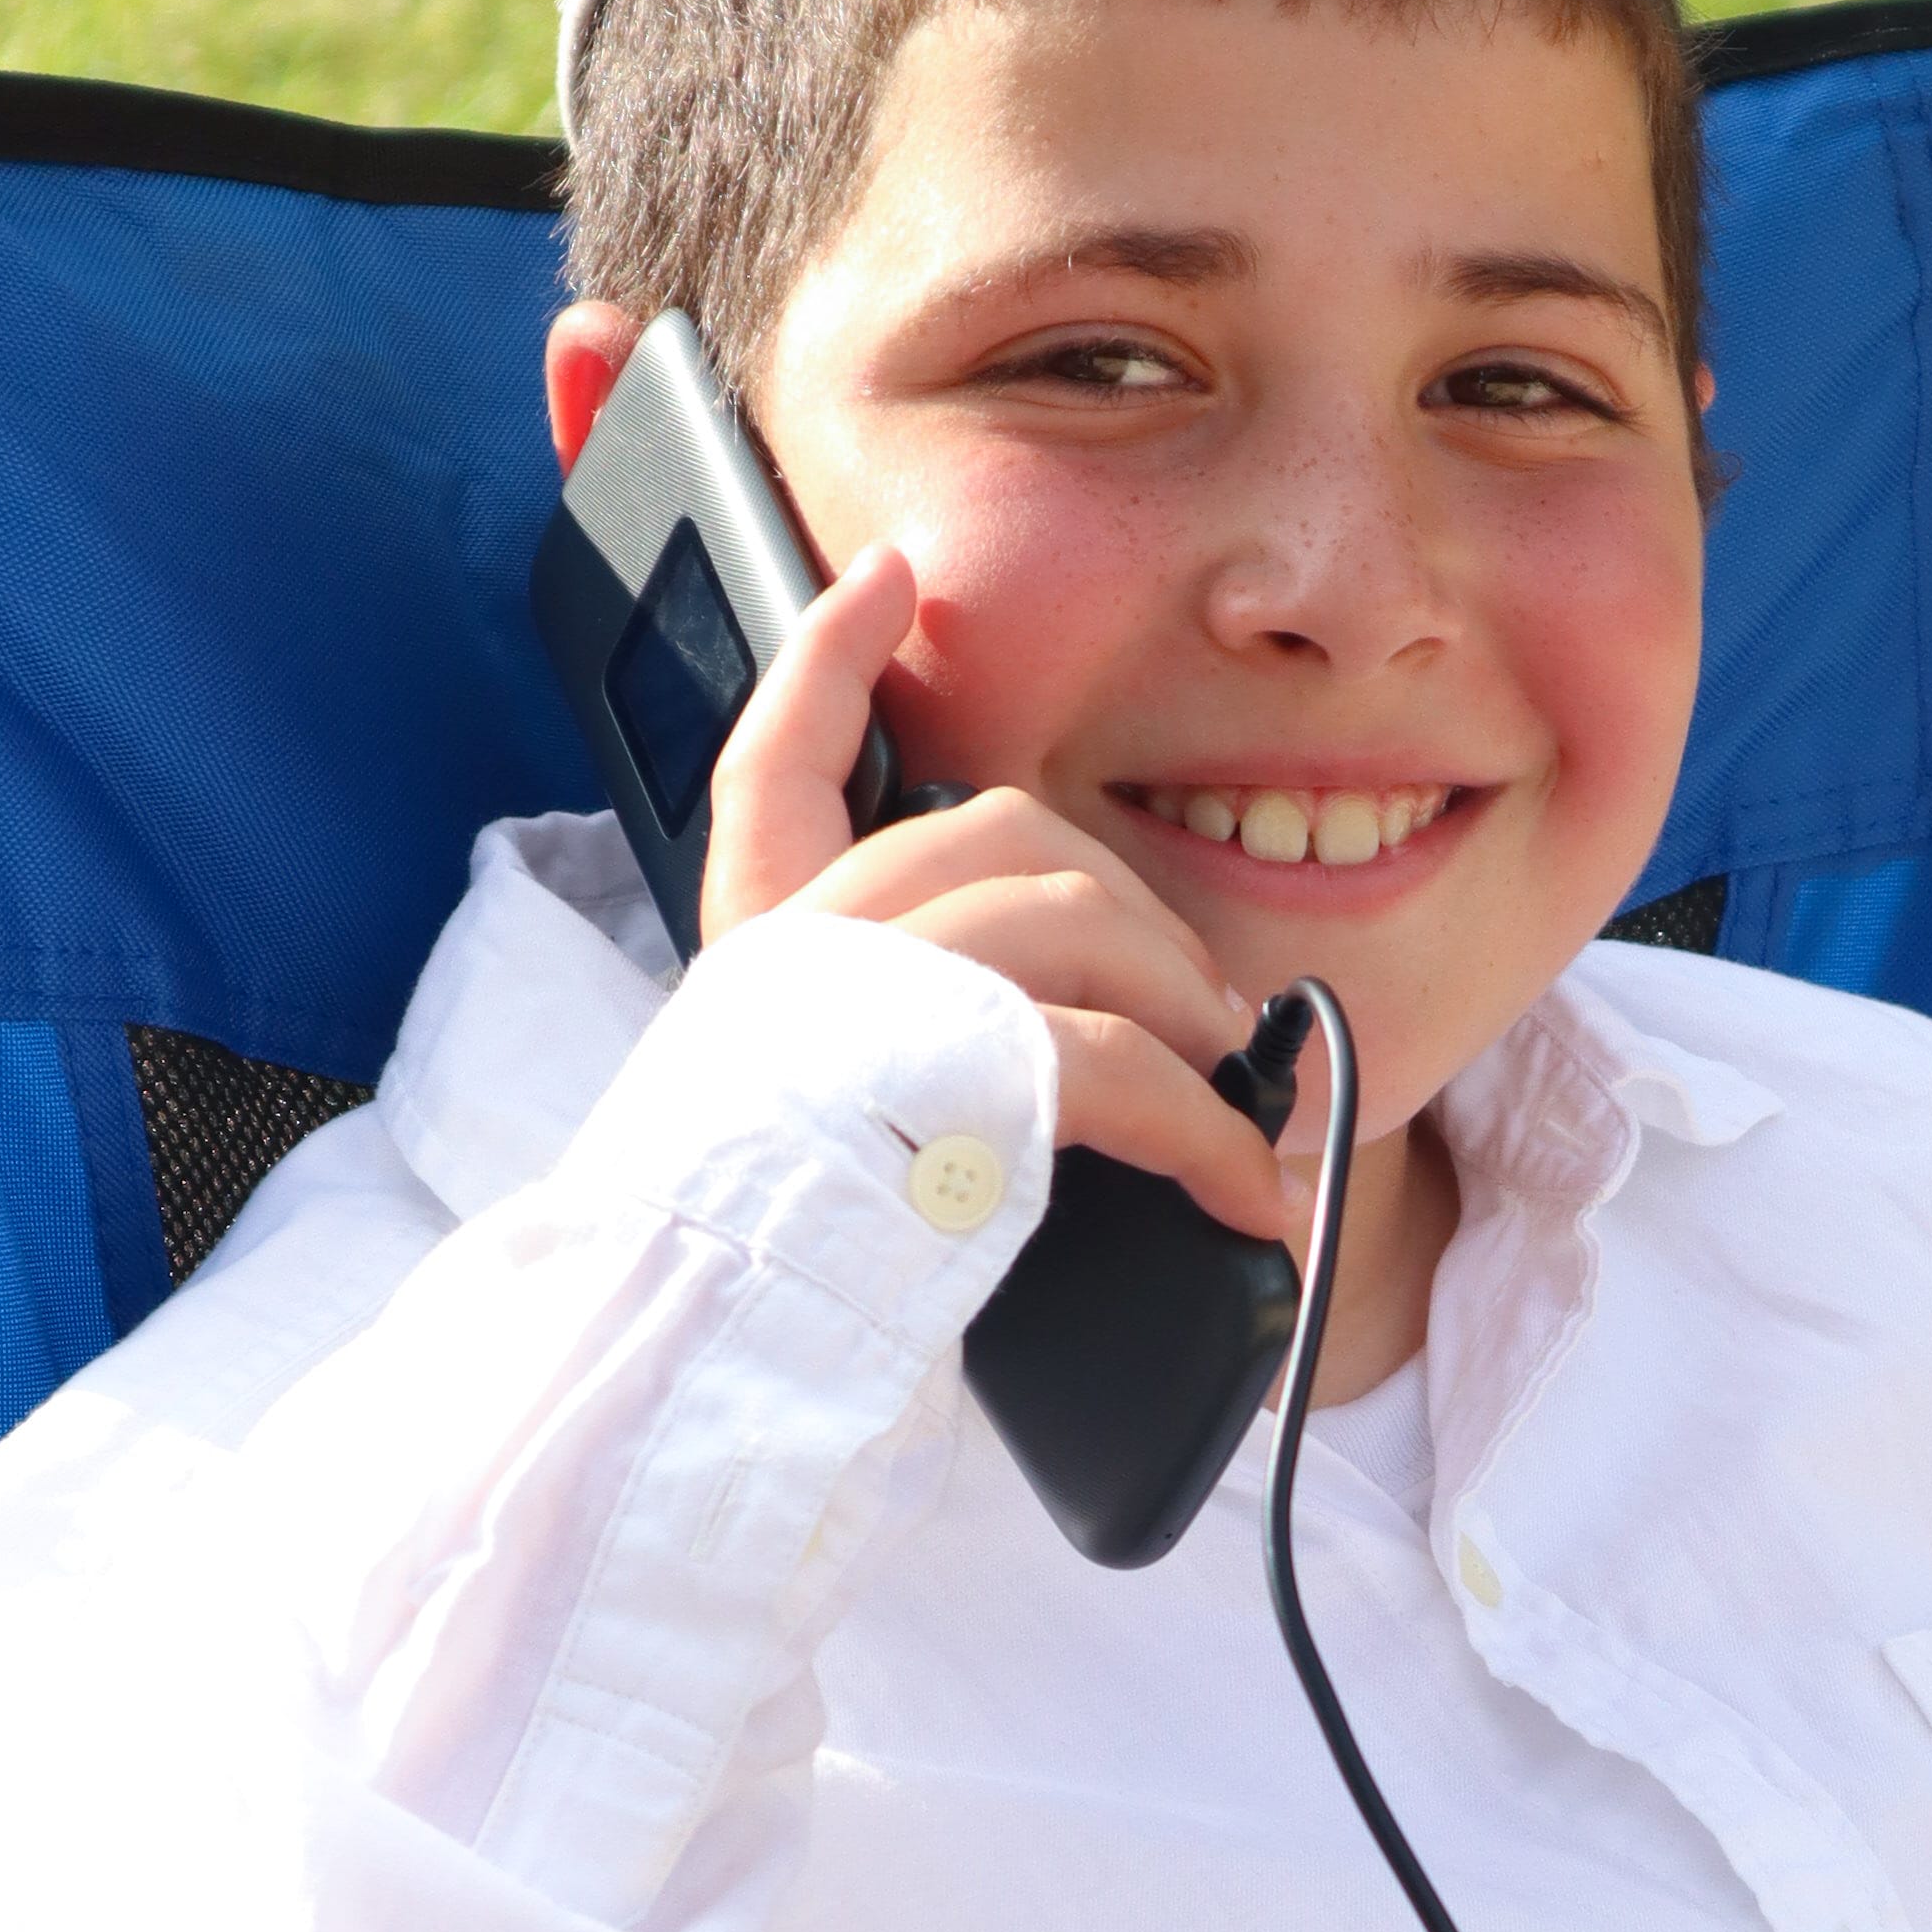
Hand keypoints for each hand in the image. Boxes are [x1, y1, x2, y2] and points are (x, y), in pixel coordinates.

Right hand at [695, 538, 1286, 1243]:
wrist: (684, 1349)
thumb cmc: (739, 1278)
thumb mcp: (782, 1142)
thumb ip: (865, 1066)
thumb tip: (1012, 1080)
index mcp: (747, 960)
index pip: (770, 764)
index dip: (829, 661)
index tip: (884, 582)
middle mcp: (797, 951)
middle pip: (997, 836)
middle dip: (1124, 908)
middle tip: (1195, 1012)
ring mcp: (868, 996)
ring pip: (1076, 923)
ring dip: (1179, 1009)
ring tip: (1228, 1100)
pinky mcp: (950, 1069)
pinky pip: (1125, 1071)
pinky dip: (1209, 1138)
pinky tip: (1247, 1197)